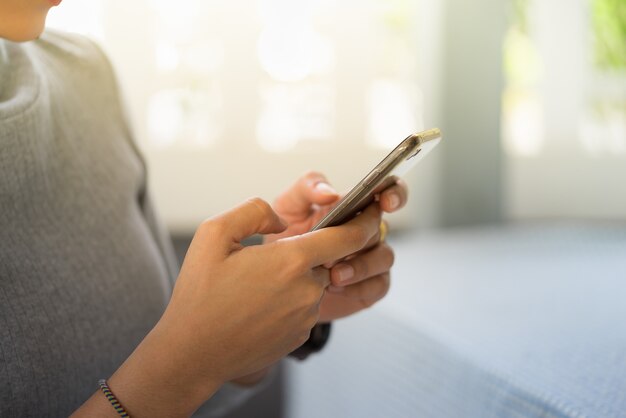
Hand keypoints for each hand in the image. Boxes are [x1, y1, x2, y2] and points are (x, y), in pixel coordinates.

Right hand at [92, 198, 380, 416]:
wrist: (193, 352)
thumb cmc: (200, 293)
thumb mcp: (214, 234)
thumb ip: (255, 211)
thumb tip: (281, 218)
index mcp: (291, 260)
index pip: (347, 237)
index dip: (365, 221)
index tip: (373, 211)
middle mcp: (308, 290)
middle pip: (328, 260)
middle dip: (311, 253)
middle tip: (271, 257)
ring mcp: (306, 317)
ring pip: (314, 284)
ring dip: (296, 278)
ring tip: (256, 285)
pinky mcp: (299, 336)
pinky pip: (305, 308)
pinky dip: (290, 300)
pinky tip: (258, 305)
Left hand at [266, 171, 407, 322]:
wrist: (279, 279)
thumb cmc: (286, 236)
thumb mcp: (289, 206)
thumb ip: (308, 188)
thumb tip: (331, 193)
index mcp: (354, 207)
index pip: (388, 192)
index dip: (395, 194)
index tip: (386, 202)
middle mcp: (368, 231)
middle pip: (381, 228)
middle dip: (362, 238)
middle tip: (343, 247)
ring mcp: (372, 258)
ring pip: (384, 257)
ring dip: (361, 266)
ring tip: (333, 275)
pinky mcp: (370, 286)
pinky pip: (378, 285)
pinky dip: (359, 287)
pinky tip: (336, 288)